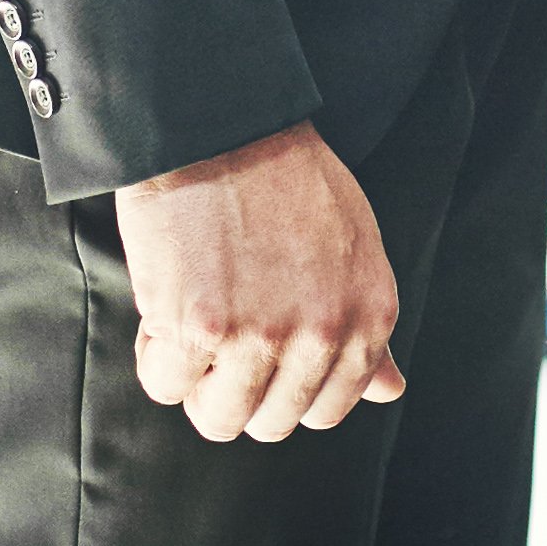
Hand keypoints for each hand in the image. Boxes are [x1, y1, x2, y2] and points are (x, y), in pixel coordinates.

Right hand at [115, 122, 404, 443]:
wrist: (223, 123)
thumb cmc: (287, 178)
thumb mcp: (354, 246)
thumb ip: (367, 328)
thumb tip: (389, 391)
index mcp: (368, 317)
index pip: (325, 409)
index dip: (283, 386)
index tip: (262, 351)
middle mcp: (322, 334)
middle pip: (268, 422)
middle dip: (237, 388)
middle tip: (221, 332)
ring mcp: (261, 336)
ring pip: (216, 417)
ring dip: (196, 379)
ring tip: (193, 321)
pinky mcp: (199, 328)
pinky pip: (165, 385)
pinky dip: (157, 354)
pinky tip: (166, 304)